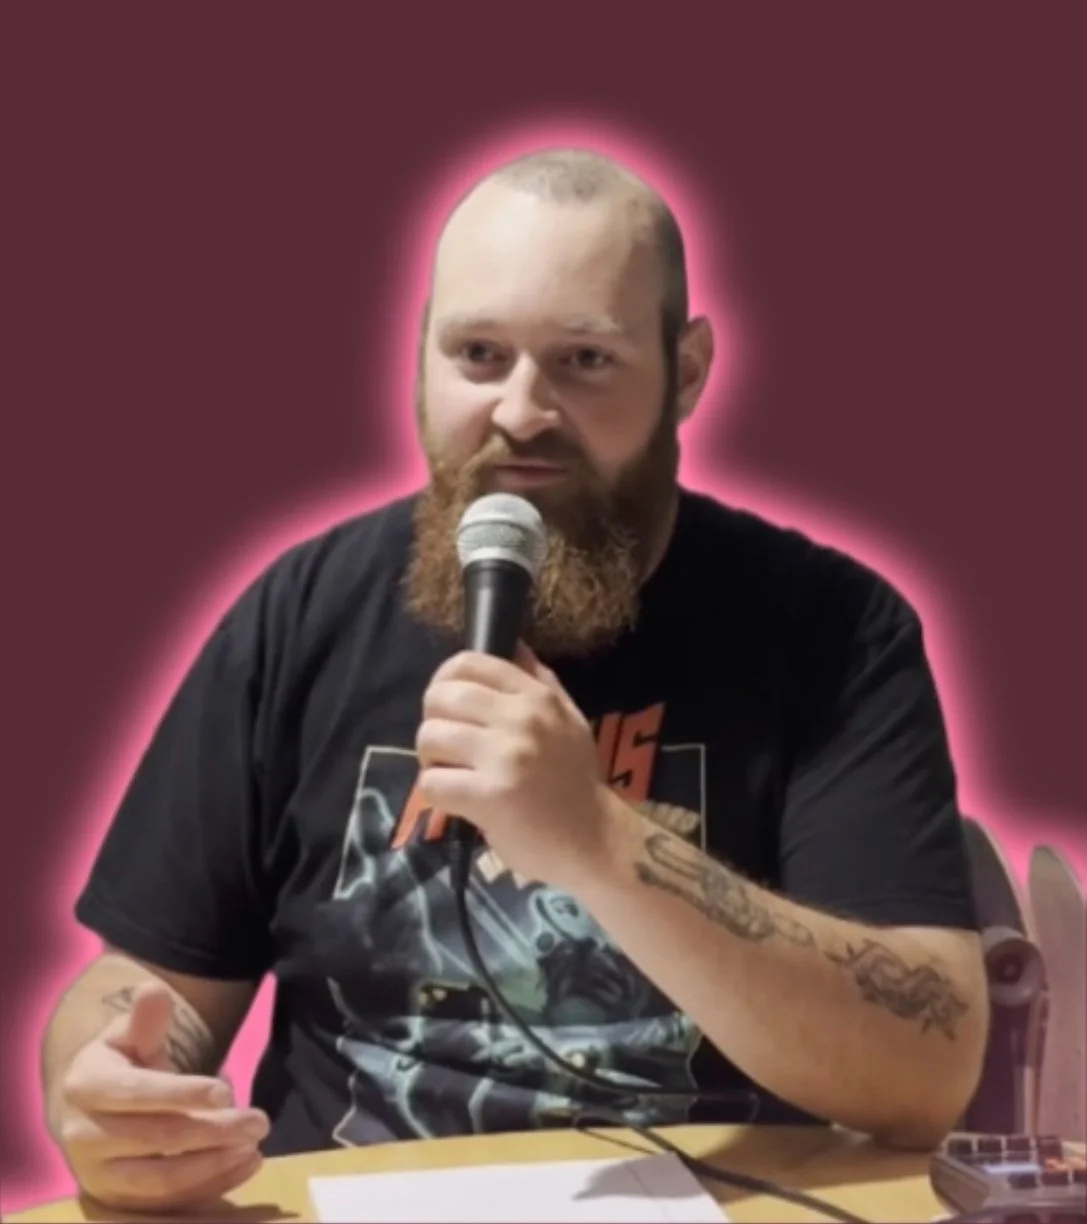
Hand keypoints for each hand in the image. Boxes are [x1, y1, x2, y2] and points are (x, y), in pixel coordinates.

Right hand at [54, 983, 267, 1211]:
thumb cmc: (121, 1066)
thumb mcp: (130, 1036)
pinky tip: (245, 1166)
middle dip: (214, 1131)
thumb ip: (146, 1019)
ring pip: (161, 1181)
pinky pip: (166, 1205)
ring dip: (214, 1166)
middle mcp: (82, 1137)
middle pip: (157, 1139)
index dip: (182, 1094)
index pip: (137, 1094)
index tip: (227, 1093)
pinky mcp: (117, 1204)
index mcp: (85, 1086)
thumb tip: (153, 989)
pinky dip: (209, 1188)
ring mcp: (98, 1176)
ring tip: (256, 1147)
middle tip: (260, 1121)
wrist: (91, 1113)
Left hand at [416, 643, 619, 890]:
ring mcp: (504, 757)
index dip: (444, 680)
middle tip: (447, 746)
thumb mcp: (568, 720)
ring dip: (431, 759)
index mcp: (536, 697)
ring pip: (430, 737)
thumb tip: (513, 645)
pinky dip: (436, 793)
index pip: (469, 663)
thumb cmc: (576, 781)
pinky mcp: (488, 796)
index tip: (447, 706)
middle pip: (440, 697)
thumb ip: (540, 681)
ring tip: (452, 773)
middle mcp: (521, 719)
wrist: (595, 840)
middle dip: (432, 721)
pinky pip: (432, 782)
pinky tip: (456, 800)